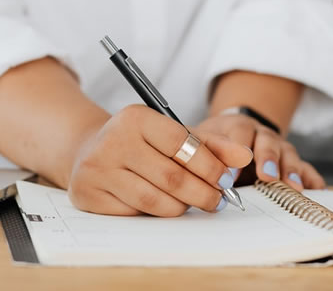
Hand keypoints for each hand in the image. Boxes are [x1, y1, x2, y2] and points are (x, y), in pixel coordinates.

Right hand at [66, 105, 252, 216]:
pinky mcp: (88, 195)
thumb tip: (244, 158)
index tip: (227, 180)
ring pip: (154, 200)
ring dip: (181, 207)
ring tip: (192, 203)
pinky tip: (162, 207)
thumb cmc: (139, 144)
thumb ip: (210, 144)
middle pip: (171, 176)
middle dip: (202, 193)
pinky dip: (154, 214)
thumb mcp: (171, 134)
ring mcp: (97, 169)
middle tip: (218, 201)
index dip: (210, 165)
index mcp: (135, 117)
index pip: (182, 144)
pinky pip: (133, 214)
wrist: (88, 151)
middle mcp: (112, 140)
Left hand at [194, 112, 324, 190]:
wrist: (235, 132)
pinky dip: (312, 177)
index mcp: (238, 127)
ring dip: (291, 169)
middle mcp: (261, 134)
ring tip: (293, 186)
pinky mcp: (292, 162)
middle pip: (268, 141)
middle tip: (266, 175)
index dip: (236, 151)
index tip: (230, 174)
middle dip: (268, 157)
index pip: (239, 134)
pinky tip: (317, 188)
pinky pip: (305, 168)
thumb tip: (179, 165)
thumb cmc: (214, 143)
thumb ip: (195, 150)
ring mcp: (279, 147)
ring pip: (288, 153)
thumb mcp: (201, 139)